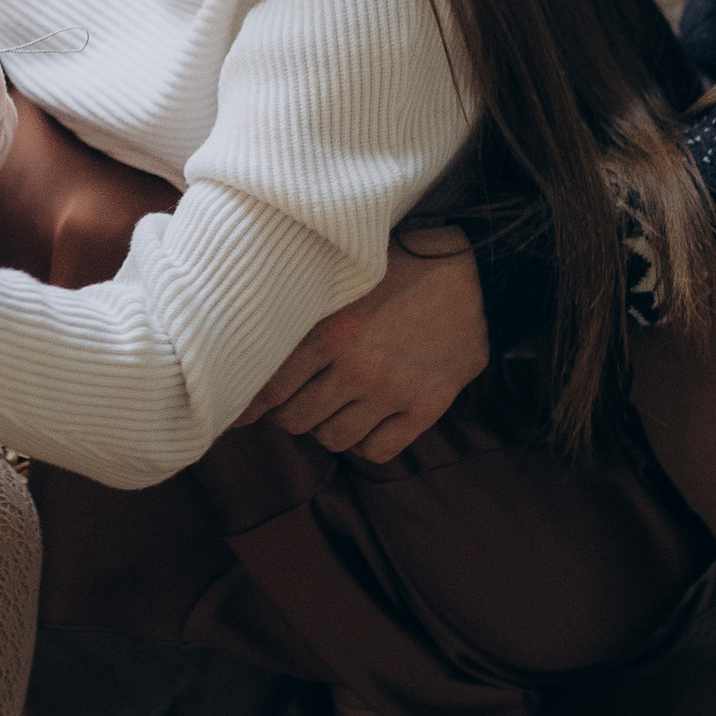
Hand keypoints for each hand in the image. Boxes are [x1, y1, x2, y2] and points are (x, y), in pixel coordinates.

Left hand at [233, 225, 489, 464]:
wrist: (477, 272)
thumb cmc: (404, 264)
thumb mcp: (347, 276)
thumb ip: (307, 306)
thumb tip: (254, 328)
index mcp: (330, 332)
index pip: (269, 388)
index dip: (249, 405)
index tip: (238, 409)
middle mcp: (357, 370)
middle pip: (296, 420)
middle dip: (288, 415)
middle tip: (292, 402)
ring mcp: (392, 393)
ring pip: (334, 440)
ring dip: (325, 429)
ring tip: (329, 410)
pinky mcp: (425, 408)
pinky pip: (378, 451)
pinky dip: (364, 444)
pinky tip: (364, 424)